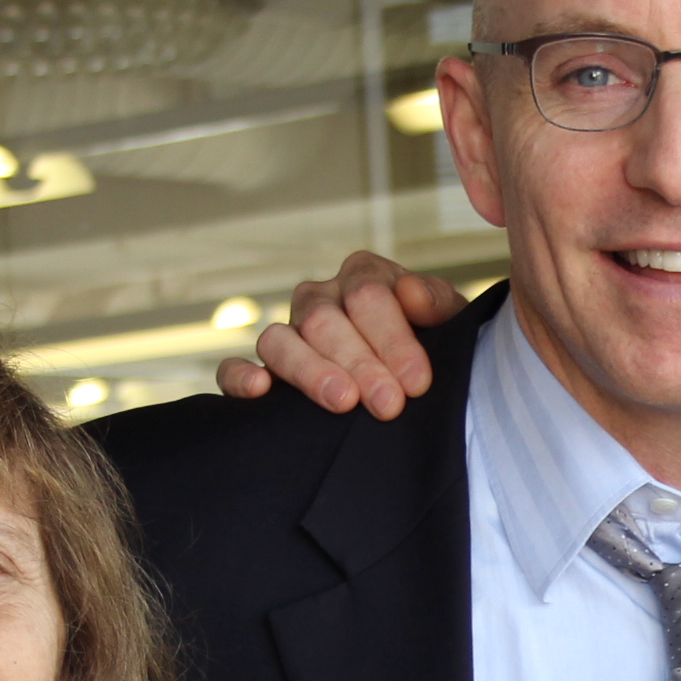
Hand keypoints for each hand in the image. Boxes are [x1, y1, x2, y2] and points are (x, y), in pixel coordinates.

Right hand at [212, 252, 468, 418]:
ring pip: (279, 340)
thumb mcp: (448, 322)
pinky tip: (261, 391)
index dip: (392, 338)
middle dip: (361, 364)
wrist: (419, 386)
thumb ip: (435, 303)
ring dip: (311, 371)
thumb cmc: (435, 348)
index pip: (368, 295)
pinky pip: (232, 368)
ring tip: (342, 401)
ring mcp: (288, 334)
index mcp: (363, 276)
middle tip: (389, 404)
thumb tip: (409, 292)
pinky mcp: (263, 372)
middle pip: (326, 321)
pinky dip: (240, 377)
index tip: (417, 381)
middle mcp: (320, 299)